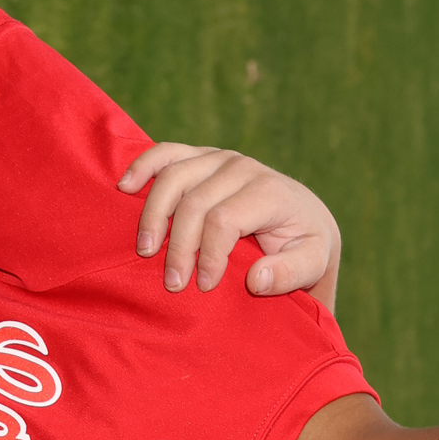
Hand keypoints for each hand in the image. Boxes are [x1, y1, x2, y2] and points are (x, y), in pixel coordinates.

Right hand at [118, 143, 342, 311]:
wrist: (304, 216)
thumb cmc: (304, 245)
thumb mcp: (314, 264)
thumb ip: (291, 274)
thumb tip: (255, 280)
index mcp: (269, 191)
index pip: (224, 220)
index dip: (208, 255)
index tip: (204, 286)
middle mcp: (242, 167)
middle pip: (194, 203)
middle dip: (179, 247)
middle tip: (172, 283)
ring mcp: (219, 157)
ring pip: (174, 177)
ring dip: (153, 214)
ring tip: (146, 250)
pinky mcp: (202, 156)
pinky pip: (166, 153)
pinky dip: (143, 167)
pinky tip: (124, 187)